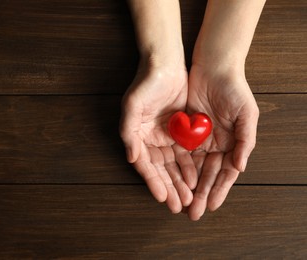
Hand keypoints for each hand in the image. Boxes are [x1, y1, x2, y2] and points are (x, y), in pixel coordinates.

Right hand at [120, 62, 195, 212]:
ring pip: (174, 165)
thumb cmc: (146, 83)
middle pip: (160, 170)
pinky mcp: (181, 132)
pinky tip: (196, 179)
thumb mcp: (132, 105)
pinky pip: (186, 153)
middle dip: (169, 188)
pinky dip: (190, 167)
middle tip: (178, 206)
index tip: (161, 197)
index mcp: (137, 137)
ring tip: (189, 198)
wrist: (165, 64)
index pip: (145, 165)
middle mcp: (150, 140)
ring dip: (180, 182)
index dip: (153, 182)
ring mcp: (166, 137)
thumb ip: (128, 132)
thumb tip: (131, 157)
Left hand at [187, 63, 258, 219]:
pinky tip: (172, 180)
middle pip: (206, 175)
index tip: (210, 206)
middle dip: (200, 194)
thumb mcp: (247, 115)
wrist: (213, 68)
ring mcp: (198, 139)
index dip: (218, 190)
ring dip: (187, 185)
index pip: (224, 173)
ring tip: (181, 202)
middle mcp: (215, 145)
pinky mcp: (184, 131)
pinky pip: (179, 152)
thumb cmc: (234, 90)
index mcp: (232, 144)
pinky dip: (177, 167)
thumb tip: (239, 168)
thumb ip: (245, 141)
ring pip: (192, 167)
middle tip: (192, 213)